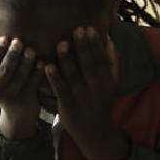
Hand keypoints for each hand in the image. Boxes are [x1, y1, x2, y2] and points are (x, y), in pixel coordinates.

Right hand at [0, 35, 44, 139]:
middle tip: (19, 41)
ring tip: (32, 50)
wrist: (18, 115)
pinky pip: (32, 84)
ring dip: (26, 62)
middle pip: (5, 69)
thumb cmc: (6, 87)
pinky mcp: (25, 100)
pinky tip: (43, 62)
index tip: (6, 37)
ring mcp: (11, 96)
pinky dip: (37, 72)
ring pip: (19, 76)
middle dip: (12, 54)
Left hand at [44, 26, 128, 159]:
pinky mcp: (68, 106)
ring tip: (61, 43)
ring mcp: (82, 97)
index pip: (102, 59)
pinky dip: (55, 78)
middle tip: (76, 30)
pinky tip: (47, 66)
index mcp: (108, 80)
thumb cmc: (100, 101)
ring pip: (74, 76)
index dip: (95, 44)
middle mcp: (96, 88)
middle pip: (89, 64)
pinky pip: (61, 90)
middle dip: (83, 47)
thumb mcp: (112, 83)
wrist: (95, 131)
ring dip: (67, 59)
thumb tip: (109, 39)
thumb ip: (112, 62)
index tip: (89, 29)